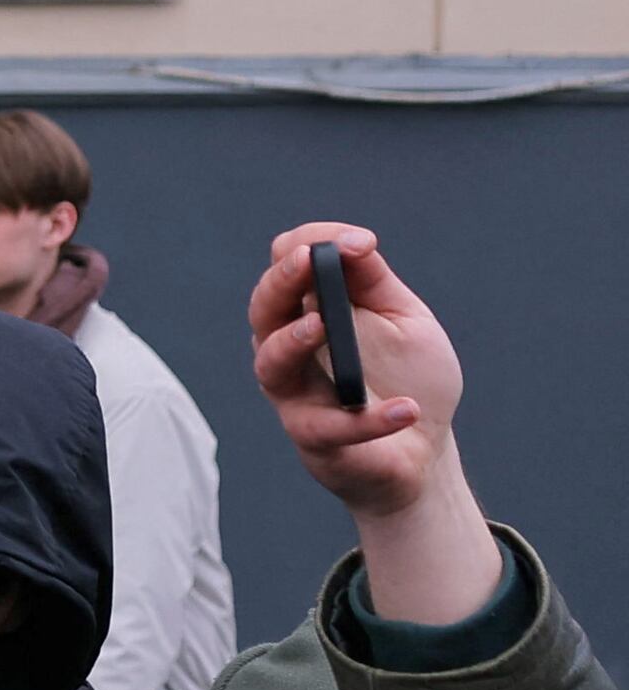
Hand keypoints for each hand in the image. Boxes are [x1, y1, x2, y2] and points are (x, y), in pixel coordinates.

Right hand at [246, 225, 498, 627]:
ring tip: (321, 324)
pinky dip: (369, 419)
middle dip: (281, 281)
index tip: (355, 242)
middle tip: (307, 261)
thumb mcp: (403, 318)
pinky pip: (331, 427)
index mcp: (307, 310)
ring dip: (291, 341)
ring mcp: (297, 393)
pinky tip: (405, 409)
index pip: (287, 265)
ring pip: (271, 364)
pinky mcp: (316, 439)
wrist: (424, 450)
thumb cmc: (409, 378)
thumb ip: (374, 281)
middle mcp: (290, 348)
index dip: (312, 246)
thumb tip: (354, 239)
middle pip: (265, 309)